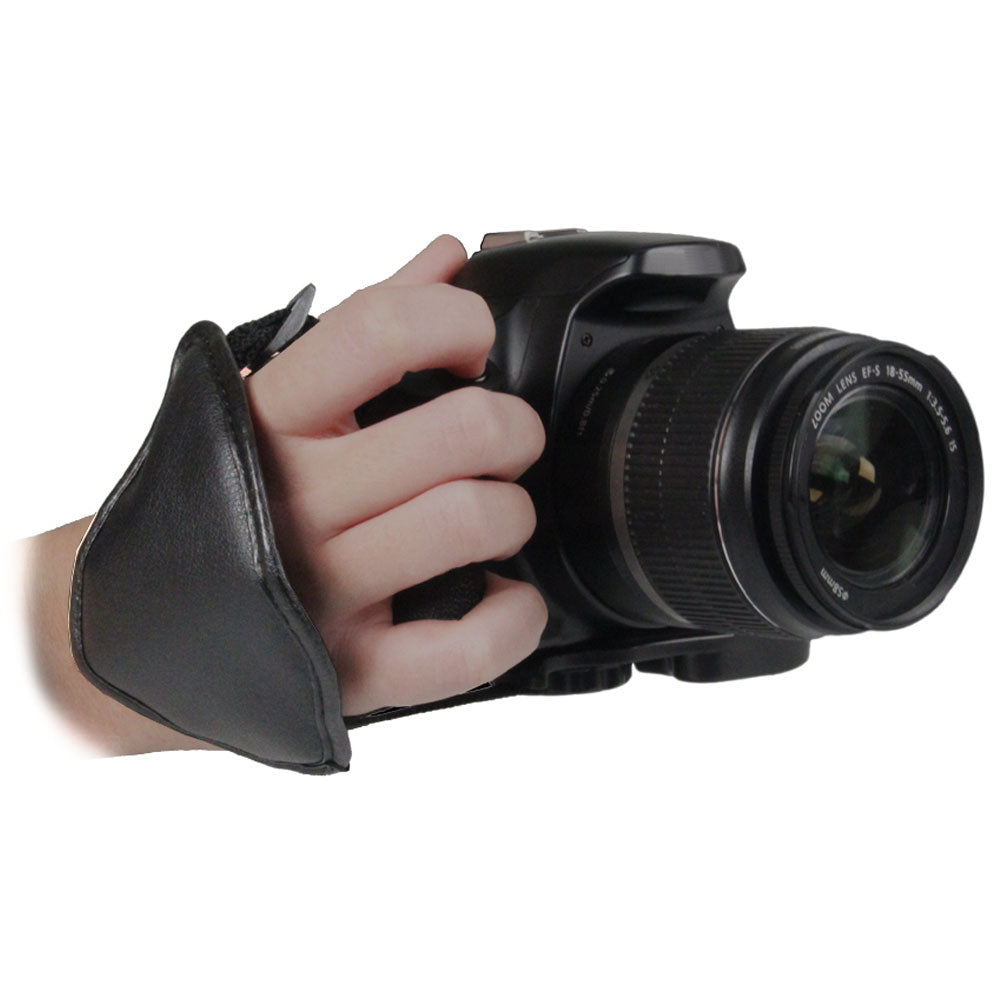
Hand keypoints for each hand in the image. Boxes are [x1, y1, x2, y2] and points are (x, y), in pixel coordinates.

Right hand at [244, 235, 548, 716]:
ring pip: (467, 522)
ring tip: (496, 518)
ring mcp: (317, 589)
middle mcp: (291, 495)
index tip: (471, 350)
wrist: (130, 626)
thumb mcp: (268, 398)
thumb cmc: (211, 498)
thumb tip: (445, 255)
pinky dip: (511, 620)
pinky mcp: (344, 670)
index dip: (458, 323)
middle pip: (461, 430)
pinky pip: (459, 651)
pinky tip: (503, 596)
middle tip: (502, 445)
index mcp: (270, 415)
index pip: (384, 327)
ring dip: (513, 514)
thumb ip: (363, 326)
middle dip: (512, 430)